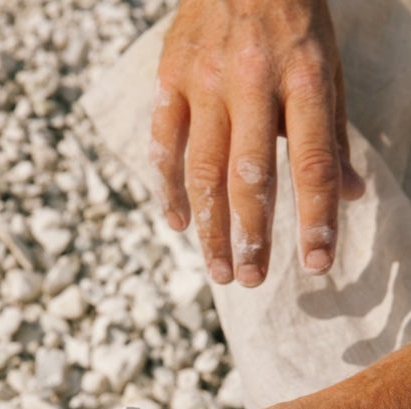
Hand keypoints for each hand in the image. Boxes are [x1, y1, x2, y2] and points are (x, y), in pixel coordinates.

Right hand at [150, 0, 364, 286]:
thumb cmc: (293, 18)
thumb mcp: (327, 66)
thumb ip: (332, 133)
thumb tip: (349, 194)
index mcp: (303, 78)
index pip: (313, 163)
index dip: (316, 218)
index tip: (317, 264)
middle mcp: (251, 82)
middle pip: (250, 176)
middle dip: (251, 236)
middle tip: (251, 280)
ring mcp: (204, 80)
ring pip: (203, 168)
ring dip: (210, 226)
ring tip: (218, 270)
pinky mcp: (170, 77)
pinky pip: (163, 142)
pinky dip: (168, 187)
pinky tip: (178, 223)